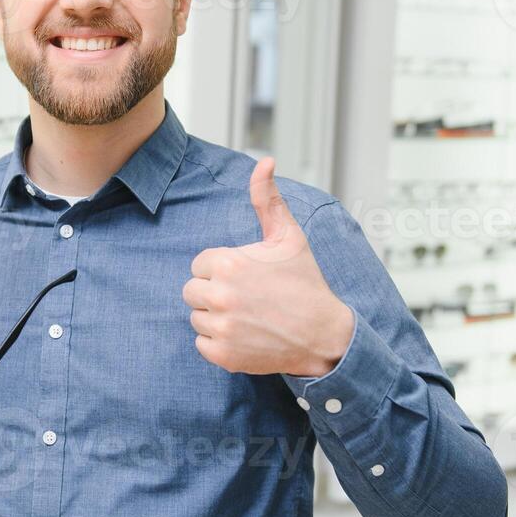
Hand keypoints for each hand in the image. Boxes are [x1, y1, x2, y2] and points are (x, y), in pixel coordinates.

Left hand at [182, 157, 353, 376]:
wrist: (323, 334)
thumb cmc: (304, 282)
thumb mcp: (287, 236)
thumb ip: (267, 199)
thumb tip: (264, 161)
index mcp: (229, 263)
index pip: (200, 265)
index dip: (222, 270)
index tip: (247, 277)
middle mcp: (221, 295)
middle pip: (192, 291)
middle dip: (214, 292)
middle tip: (246, 297)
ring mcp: (221, 327)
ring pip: (196, 317)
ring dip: (216, 317)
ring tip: (248, 316)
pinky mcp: (222, 355)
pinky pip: (201, 343)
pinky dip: (218, 342)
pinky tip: (244, 335)